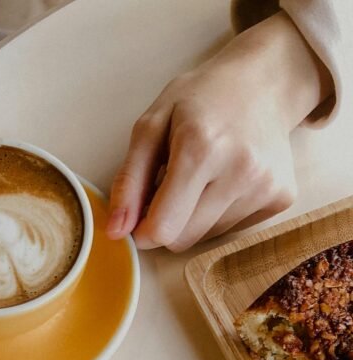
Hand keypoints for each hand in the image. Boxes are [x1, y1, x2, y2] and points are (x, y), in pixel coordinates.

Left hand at [107, 13, 332, 251]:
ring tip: (203, 177)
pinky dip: (219, 214)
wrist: (265, 81)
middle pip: (183, 239)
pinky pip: (233, 230)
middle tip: (171, 187)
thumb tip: (116, 230)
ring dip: (194, 218)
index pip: (162, 228)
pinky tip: (226, 180)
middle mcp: (240, 171)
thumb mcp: (152, 125)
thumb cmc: (201, 99)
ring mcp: (265, 186)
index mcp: (201, 149)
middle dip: (167, 223)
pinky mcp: (281, 197)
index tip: (139, 215)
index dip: (143, 230)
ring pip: (206, 237)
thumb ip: (129, 180)